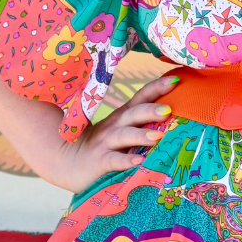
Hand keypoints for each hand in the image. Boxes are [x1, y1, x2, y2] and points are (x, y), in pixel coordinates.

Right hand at [46, 75, 180, 193]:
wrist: (66, 159)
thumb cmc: (103, 144)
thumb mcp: (121, 128)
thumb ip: (142, 120)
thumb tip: (174, 112)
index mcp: (123, 115)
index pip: (141, 97)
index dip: (156, 88)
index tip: (176, 80)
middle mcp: (115, 125)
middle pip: (134, 114)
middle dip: (151, 110)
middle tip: (169, 109)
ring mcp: (105, 142)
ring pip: (124, 135)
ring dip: (140, 135)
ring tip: (157, 136)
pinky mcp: (99, 161)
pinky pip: (113, 160)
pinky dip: (125, 160)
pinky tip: (138, 160)